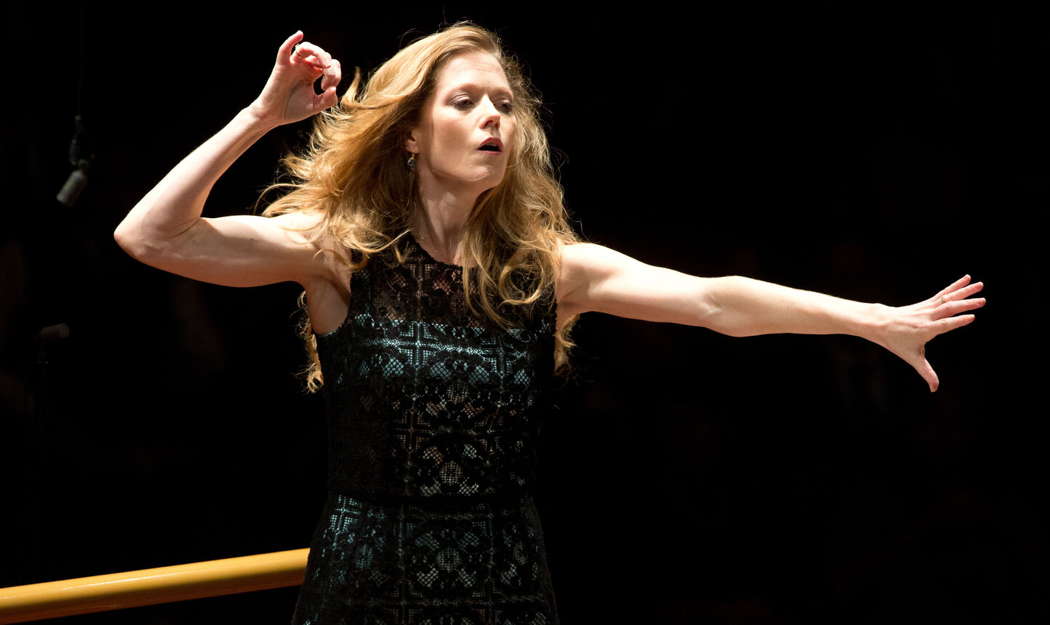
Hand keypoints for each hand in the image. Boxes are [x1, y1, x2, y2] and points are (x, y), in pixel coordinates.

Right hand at [247, 31, 341, 127]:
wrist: (274, 115)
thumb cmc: (293, 109)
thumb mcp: (315, 106)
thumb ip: (328, 100)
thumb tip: (334, 89)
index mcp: (314, 74)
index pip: (330, 65)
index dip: (335, 75)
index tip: (327, 89)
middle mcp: (304, 66)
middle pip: (322, 54)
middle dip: (330, 67)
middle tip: (326, 84)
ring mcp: (293, 64)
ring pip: (307, 48)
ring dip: (319, 53)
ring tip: (324, 66)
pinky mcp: (282, 65)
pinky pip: (285, 49)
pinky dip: (292, 40)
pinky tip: (299, 34)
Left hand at [875, 275, 985, 392]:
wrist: (881, 323)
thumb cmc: (897, 342)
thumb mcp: (912, 358)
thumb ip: (926, 372)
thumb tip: (934, 390)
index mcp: (925, 330)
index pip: (944, 325)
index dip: (957, 321)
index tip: (971, 317)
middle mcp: (927, 316)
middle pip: (948, 308)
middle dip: (965, 304)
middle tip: (983, 301)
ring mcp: (927, 307)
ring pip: (948, 297)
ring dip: (965, 291)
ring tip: (981, 285)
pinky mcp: (927, 302)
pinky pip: (944, 293)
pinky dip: (956, 286)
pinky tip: (968, 279)